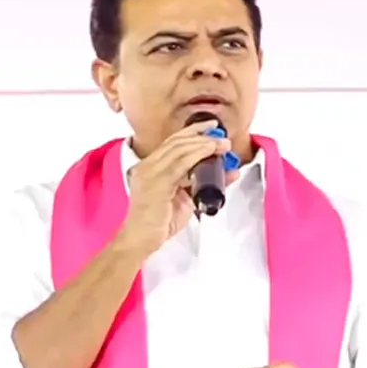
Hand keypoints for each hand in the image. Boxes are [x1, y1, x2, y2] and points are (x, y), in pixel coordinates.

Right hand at [121, 120, 238, 250]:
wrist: (141, 239)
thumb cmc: (158, 222)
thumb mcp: (184, 199)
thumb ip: (201, 185)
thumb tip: (226, 173)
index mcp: (149, 167)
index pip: (171, 143)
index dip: (192, 132)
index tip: (209, 127)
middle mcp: (147, 166)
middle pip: (176, 142)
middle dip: (201, 135)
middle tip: (220, 135)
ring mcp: (149, 173)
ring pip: (179, 149)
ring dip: (204, 144)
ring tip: (222, 144)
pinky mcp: (156, 182)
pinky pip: (180, 163)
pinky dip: (198, 154)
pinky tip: (210, 151)